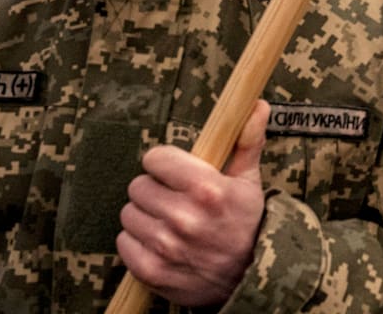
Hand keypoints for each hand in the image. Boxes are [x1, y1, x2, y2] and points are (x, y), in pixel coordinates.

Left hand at [117, 100, 269, 306]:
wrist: (250, 278)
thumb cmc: (246, 223)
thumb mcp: (250, 181)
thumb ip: (248, 140)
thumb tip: (258, 104)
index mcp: (208, 190)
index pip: (156, 159)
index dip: (165, 164)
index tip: (175, 172)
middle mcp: (184, 218)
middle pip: (139, 186)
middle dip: (155, 190)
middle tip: (174, 200)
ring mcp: (166, 246)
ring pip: (129, 213)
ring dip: (145, 215)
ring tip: (168, 221)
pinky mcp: (151, 270)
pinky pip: (124, 242)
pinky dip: (138, 241)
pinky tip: (161, 242)